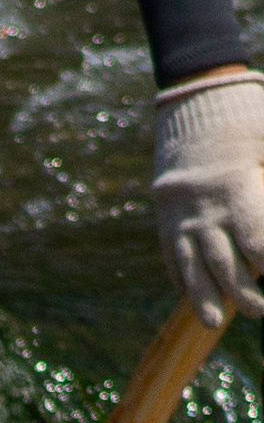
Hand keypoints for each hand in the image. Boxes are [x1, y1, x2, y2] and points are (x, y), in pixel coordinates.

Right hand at [152, 68, 263, 325]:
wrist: (194, 99)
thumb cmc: (245, 117)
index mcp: (234, 187)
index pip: (254, 237)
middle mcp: (204, 206)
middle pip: (223, 260)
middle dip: (241, 292)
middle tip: (259, 312)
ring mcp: (181, 212)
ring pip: (192, 263)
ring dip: (203, 297)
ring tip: (213, 324)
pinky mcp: (168, 213)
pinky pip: (172, 251)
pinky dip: (180, 275)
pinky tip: (188, 296)